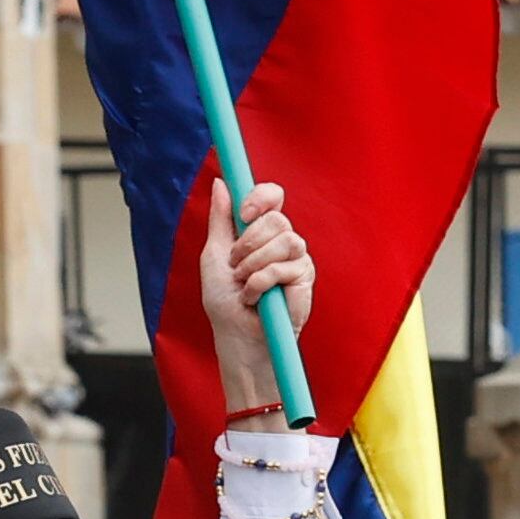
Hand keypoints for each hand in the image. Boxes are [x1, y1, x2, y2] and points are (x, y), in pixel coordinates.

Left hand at [199, 179, 314, 414]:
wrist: (236, 336)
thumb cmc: (225, 301)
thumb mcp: (215, 255)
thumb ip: (221, 220)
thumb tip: (221, 183)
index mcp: (260, 231)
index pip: (272, 196)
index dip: (260, 197)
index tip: (244, 212)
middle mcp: (281, 241)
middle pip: (277, 217)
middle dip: (249, 241)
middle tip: (235, 264)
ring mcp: (296, 258)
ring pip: (285, 238)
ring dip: (254, 263)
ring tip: (244, 285)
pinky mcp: (304, 278)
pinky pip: (285, 265)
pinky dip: (262, 281)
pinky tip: (255, 297)